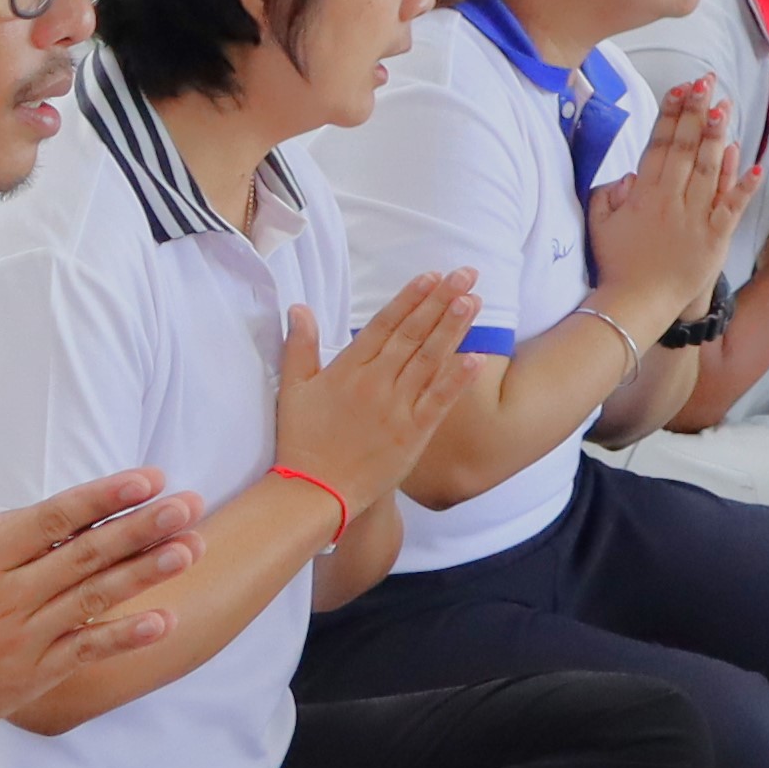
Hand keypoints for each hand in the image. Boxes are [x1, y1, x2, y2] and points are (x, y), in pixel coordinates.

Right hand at [0, 434, 199, 748]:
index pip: (53, 519)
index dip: (102, 498)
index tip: (146, 479)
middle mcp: (10, 595)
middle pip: (86, 554)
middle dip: (142, 527)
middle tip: (188, 504)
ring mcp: (26, 637)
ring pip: (95, 598)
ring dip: (146, 572)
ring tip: (191, 548)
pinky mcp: (34, 673)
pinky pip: (86, 651)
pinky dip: (124, 637)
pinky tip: (162, 621)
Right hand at [271, 274, 478, 508]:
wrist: (315, 492)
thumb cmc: (301, 441)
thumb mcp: (291, 389)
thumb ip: (299, 346)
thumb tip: (300, 308)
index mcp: (347, 370)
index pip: (384, 325)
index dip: (410, 299)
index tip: (431, 276)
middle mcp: (375, 384)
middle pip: (413, 335)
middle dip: (440, 302)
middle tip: (466, 275)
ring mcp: (396, 409)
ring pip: (429, 361)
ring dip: (453, 329)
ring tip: (473, 301)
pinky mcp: (413, 434)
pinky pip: (439, 401)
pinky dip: (457, 380)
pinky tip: (477, 358)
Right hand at [587, 84, 747, 325]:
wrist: (637, 304)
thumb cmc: (617, 263)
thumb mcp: (600, 224)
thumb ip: (609, 194)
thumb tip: (630, 174)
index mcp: (643, 194)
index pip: (659, 145)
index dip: (671, 115)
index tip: (680, 89)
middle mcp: (671, 200)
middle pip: (687, 148)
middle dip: (697, 112)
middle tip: (706, 83)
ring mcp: (695, 218)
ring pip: (710, 170)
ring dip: (719, 137)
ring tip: (726, 107)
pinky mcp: (715, 238)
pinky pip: (731, 206)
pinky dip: (744, 185)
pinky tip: (754, 161)